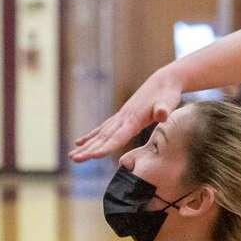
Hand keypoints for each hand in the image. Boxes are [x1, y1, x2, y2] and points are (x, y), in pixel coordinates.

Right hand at [69, 68, 183, 161]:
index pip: (117, 137)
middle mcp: (123, 118)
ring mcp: (121, 117)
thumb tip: (162, 114)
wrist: (164, 81)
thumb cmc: (168, 94)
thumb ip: (164, 109)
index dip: (106, 147)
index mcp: (134, 119)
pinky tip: (80, 143)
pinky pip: (103, 129)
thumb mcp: (168, 102)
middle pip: (103, 137)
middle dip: (89, 149)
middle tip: (74, 160)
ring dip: (86, 146)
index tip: (93, 155)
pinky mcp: (122, 117)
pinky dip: (91, 136)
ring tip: (72, 157)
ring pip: (100, 135)